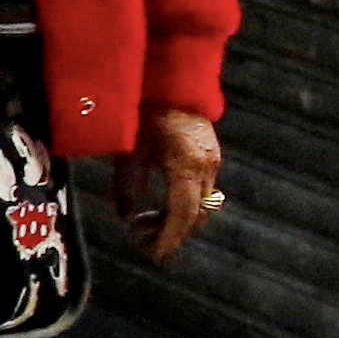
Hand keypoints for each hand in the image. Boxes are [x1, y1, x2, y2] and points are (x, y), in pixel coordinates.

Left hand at [122, 109, 224, 261]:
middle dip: (171, 233)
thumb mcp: (130, 149)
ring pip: (202, 206)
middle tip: (142, 241)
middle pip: (195, 215)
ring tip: (147, 223)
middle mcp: (207, 167)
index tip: (154, 255)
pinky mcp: (212, 157)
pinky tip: (161, 207)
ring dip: (178, 221)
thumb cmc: (145, 112)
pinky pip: (203, 191)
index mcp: (187, 166)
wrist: (173, 82)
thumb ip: (127, 185)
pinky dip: (184, 205)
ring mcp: (213, 161)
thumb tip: (125, 217)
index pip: (182, 214)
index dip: (168, 238)